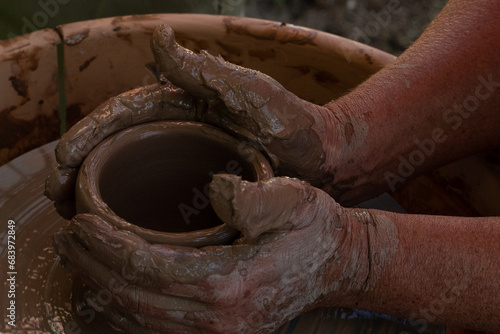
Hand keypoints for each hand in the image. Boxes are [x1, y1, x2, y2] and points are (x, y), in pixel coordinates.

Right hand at [45, 24, 360, 216]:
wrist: (323, 162)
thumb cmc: (294, 126)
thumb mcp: (254, 95)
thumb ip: (208, 74)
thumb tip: (159, 39)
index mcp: (186, 104)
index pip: (125, 115)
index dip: (89, 134)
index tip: (63, 161)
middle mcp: (180, 129)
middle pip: (117, 144)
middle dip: (80, 166)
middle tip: (54, 195)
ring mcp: (188, 158)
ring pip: (129, 171)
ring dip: (95, 189)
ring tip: (69, 213)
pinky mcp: (198, 184)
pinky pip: (155, 194)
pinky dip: (129, 208)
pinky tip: (113, 227)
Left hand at [53, 175, 371, 333]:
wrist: (337, 265)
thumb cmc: (314, 228)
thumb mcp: (293, 200)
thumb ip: (251, 197)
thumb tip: (212, 189)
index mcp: (232, 282)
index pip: (150, 268)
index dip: (108, 246)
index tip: (80, 223)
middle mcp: (220, 319)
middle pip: (135, 300)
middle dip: (92, 269)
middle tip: (64, 239)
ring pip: (140, 323)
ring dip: (102, 292)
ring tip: (75, 263)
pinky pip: (157, 332)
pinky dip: (125, 314)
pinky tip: (110, 292)